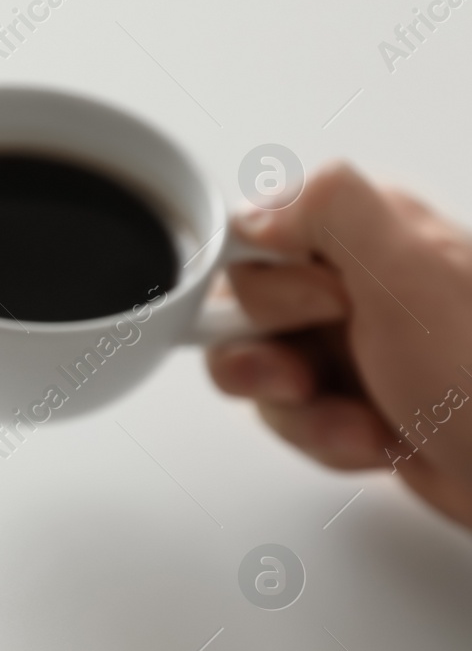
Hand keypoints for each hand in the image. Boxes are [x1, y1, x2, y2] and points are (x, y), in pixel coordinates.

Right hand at [208, 163, 471, 529]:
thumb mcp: (410, 273)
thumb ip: (329, 210)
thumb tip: (257, 212)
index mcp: (370, 233)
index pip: (253, 239)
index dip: (264, 287)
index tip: (317, 311)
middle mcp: (355, 283)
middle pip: (241, 312)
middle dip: (266, 360)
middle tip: (312, 376)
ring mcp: (352, 345)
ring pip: (260, 372)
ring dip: (302, 413)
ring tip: (361, 424)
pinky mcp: (354, 399)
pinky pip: (294, 417)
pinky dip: (327, 439)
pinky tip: (378, 441)